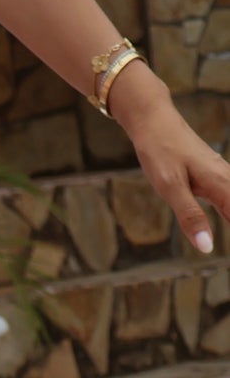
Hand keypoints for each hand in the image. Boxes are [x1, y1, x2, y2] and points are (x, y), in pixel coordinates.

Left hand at [111, 62, 229, 256]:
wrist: (154, 120)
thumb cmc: (160, 152)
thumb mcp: (171, 188)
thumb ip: (190, 217)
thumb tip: (207, 247)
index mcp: (221, 184)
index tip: (228, 257)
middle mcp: (227, 178)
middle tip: (227, 257)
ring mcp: (221, 174)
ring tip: (229, 234)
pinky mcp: (213, 174)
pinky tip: (228, 216)